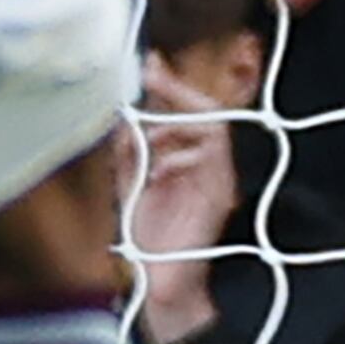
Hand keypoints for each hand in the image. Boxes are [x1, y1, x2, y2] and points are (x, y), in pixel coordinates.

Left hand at [125, 60, 239, 343]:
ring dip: (176, 121)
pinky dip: (183, 151)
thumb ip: (129, 150)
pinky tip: (159, 168)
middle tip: (152, 71)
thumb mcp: (129, 182)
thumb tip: (124, 114)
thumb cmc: (148, 236)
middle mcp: (207, 164)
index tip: (150, 63)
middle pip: (205, 111)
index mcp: (186, 159)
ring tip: (148, 136)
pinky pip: (213, 153)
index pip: (185, 113)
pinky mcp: (220, 193)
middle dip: (176, 89)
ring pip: (212, 126)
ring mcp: (218, 178)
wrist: (159, 281)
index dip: (170, 86)